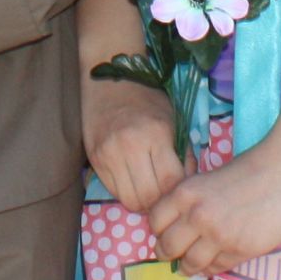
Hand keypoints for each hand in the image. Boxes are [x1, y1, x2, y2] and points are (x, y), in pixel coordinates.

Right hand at [81, 73, 183, 213]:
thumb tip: (185, 181)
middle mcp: (130, 146)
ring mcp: (109, 153)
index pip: (170, 182)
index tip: (179, 182)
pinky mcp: (94, 158)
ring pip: (129, 200)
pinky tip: (132, 178)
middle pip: (149, 197)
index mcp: (155, 134)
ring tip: (148, 187)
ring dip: (142, 200)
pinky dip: (126, 191)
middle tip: (164, 190)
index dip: (178, 189)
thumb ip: (180, 153)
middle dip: (161, 200)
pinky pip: (113, 190)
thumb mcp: (171, 120)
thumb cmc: (146, 98)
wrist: (107, 79)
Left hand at [148, 142, 280, 275]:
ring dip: (188, 266)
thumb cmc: (249, 170)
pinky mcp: (240, 251)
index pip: (155, 221)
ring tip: (190, 265)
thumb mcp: (209, 180)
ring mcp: (218, 236)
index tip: (164, 233)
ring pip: (189, 264)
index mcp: (186, 192)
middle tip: (172, 255)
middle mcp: (197, 216)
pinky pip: (215, 268)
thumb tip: (179, 224)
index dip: (158, 230)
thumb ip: (192, 201)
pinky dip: (210, 268)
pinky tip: (212, 263)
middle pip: (167, 247)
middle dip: (167, 253)